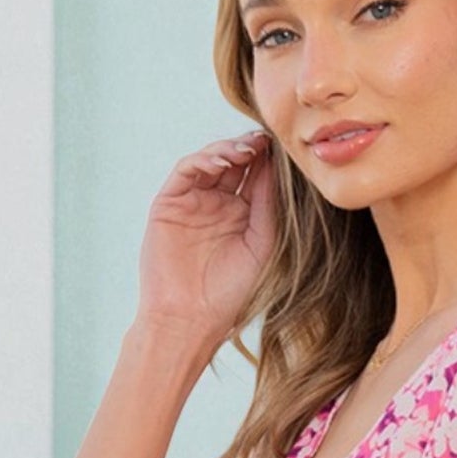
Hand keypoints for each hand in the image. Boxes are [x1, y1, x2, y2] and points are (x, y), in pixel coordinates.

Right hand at [133, 127, 278, 375]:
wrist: (192, 318)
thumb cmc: (231, 292)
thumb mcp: (262, 244)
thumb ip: (269, 205)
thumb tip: (277, 166)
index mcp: (242, 215)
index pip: (257, 176)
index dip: (269, 159)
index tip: (287, 148)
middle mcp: (217, 204)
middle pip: (235, 162)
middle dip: (250, 148)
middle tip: (267, 139)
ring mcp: (192, 202)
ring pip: (210, 160)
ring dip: (228, 149)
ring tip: (247, 149)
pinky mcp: (169, 203)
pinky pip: (186, 171)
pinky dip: (203, 160)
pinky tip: (222, 161)